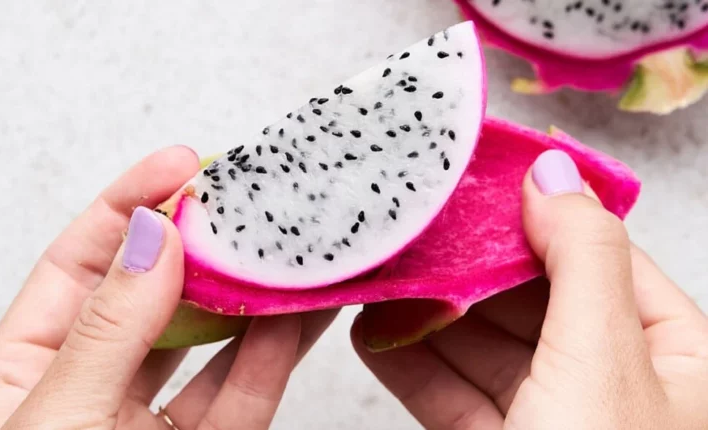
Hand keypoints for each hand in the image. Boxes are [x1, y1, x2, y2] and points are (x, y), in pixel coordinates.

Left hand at [0, 146, 337, 429]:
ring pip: (211, 341)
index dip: (130, 205)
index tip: (182, 164)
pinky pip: (244, 390)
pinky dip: (276, 348)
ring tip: (290, 242)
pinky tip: (301, 307)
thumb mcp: (55, 425)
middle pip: (154, 292)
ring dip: (253, 291)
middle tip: (249, 197)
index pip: (81, 264)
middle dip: (202, 241)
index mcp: (25, 370)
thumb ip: (108, 333)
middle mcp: (91, 387)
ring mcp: (151, 422)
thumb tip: (151, 236)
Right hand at [352, 149, 707, 428]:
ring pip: (487, 347)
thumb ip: (580, 258)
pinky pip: (456, 396)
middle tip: (411, 224)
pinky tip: (374, 335)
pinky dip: (414, 366)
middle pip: (532, 296)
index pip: (598, 253)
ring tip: (381, 272)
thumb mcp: (603, 362)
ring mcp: (556, 417)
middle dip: (467, 264)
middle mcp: (616, 379)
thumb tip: (553, 169)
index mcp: (674, 352)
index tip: (477, 174)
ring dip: (430, 314)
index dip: (538, 209)